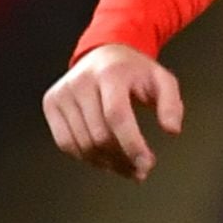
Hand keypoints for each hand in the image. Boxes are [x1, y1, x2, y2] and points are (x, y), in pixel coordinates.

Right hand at [43, 43, 181, 179]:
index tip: (146, 164)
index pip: (116, 115)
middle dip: (123, 159)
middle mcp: (81, 81)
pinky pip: (66, 143)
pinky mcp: (51, 103)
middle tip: (142, 168)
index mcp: (110, 73)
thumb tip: (172, 130)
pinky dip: (87, 158)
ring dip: (107, 164)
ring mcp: (62, 92)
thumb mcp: (162, 80)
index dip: (131, 144)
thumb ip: (172, 105)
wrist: (103, 55)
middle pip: (99, 136)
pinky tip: (106, 159)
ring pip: (83, 145)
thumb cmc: (133, 71)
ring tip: (127, 167)